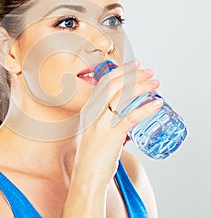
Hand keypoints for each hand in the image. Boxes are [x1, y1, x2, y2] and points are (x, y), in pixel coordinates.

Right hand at [74, 59, 162, 184]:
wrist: (85, 176)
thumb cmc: (91, 156)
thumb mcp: (95, 132)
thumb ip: (108, 121)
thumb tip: (126, 118)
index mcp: (89, 110)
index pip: (103, 83)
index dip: (119, 71)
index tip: (132, 65)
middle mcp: (93, 113)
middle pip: (112, 85)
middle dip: (132, 74)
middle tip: (147, 71)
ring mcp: (101, 123)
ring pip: (121, 96)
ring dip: (141, 87)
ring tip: (155, 83)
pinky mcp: (111, 136)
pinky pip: (130, 117)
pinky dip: (145, 109)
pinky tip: (156, 104)